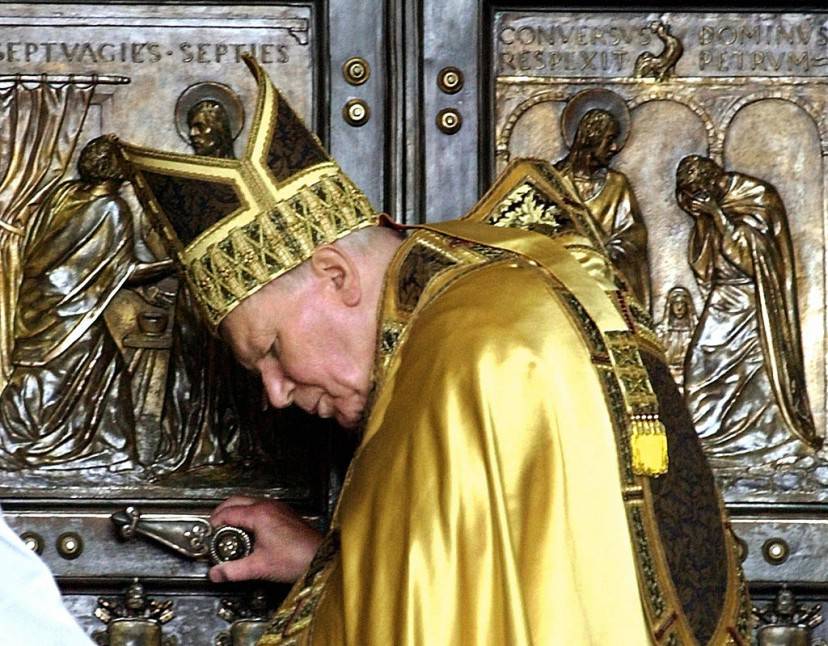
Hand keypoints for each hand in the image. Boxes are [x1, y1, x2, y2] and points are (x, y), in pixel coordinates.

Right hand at [208, 496, 322, 583]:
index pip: (227, 512)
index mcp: (259, 514)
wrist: (320, 557)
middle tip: (213, 528)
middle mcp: (268, 506)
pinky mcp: (284, 514)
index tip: (207, 534)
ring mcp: (278, 508)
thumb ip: (233, 571)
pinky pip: (260, 507)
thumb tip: (216, 573)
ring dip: (235, 512)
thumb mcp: (259, 567)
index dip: (214, 523)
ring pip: (249, 502)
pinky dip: (248, 514)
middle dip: (221, 512)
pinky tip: (248, 531)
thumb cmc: (297, 558)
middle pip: (236, 501)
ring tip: (228, 530)